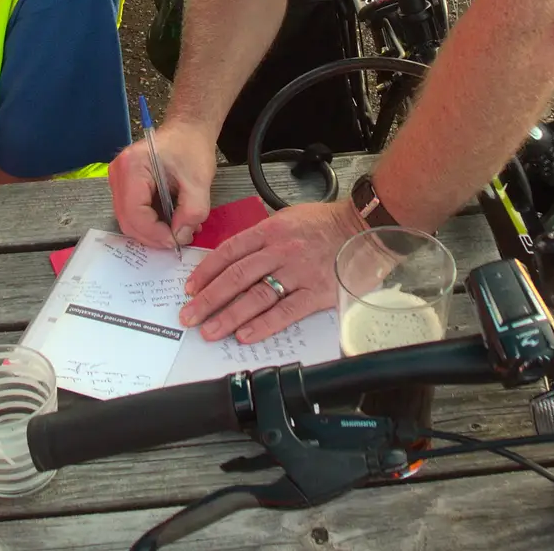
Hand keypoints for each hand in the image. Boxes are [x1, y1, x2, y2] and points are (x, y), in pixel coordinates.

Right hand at [109, 117, 217, 249]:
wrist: (187, 130)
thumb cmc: (191, 148)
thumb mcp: (199, 181)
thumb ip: (192, 212)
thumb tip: (180, 237)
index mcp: (133, 166)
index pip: (134, 212)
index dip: (155, 233)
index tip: (177, 241)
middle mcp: (117, 173)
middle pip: (127, 220)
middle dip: (153, 236)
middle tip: (179, 240)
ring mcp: (117, 180)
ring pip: (129, 220)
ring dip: (153, 232)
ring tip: (178, 229)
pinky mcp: (124, 186)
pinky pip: (132, 213)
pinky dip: (151, 223)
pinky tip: (170, 221)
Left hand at [179, 199, 364, 344]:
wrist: (364, 227)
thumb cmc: (327, 224)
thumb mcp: (288, 218)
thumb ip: (262, 237)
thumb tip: (235, 257)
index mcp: (270, 231)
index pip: (229, 252)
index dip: (206, 272)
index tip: (191, 288)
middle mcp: (281, 250)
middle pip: (236, 276)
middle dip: (208, 298)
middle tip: (189, 316)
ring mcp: (298, 273)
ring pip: (256, 296)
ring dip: (229, 316)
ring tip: (210, 330)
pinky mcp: (317, 293)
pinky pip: (285, 311)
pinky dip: (263, 325)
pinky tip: (245, 335)